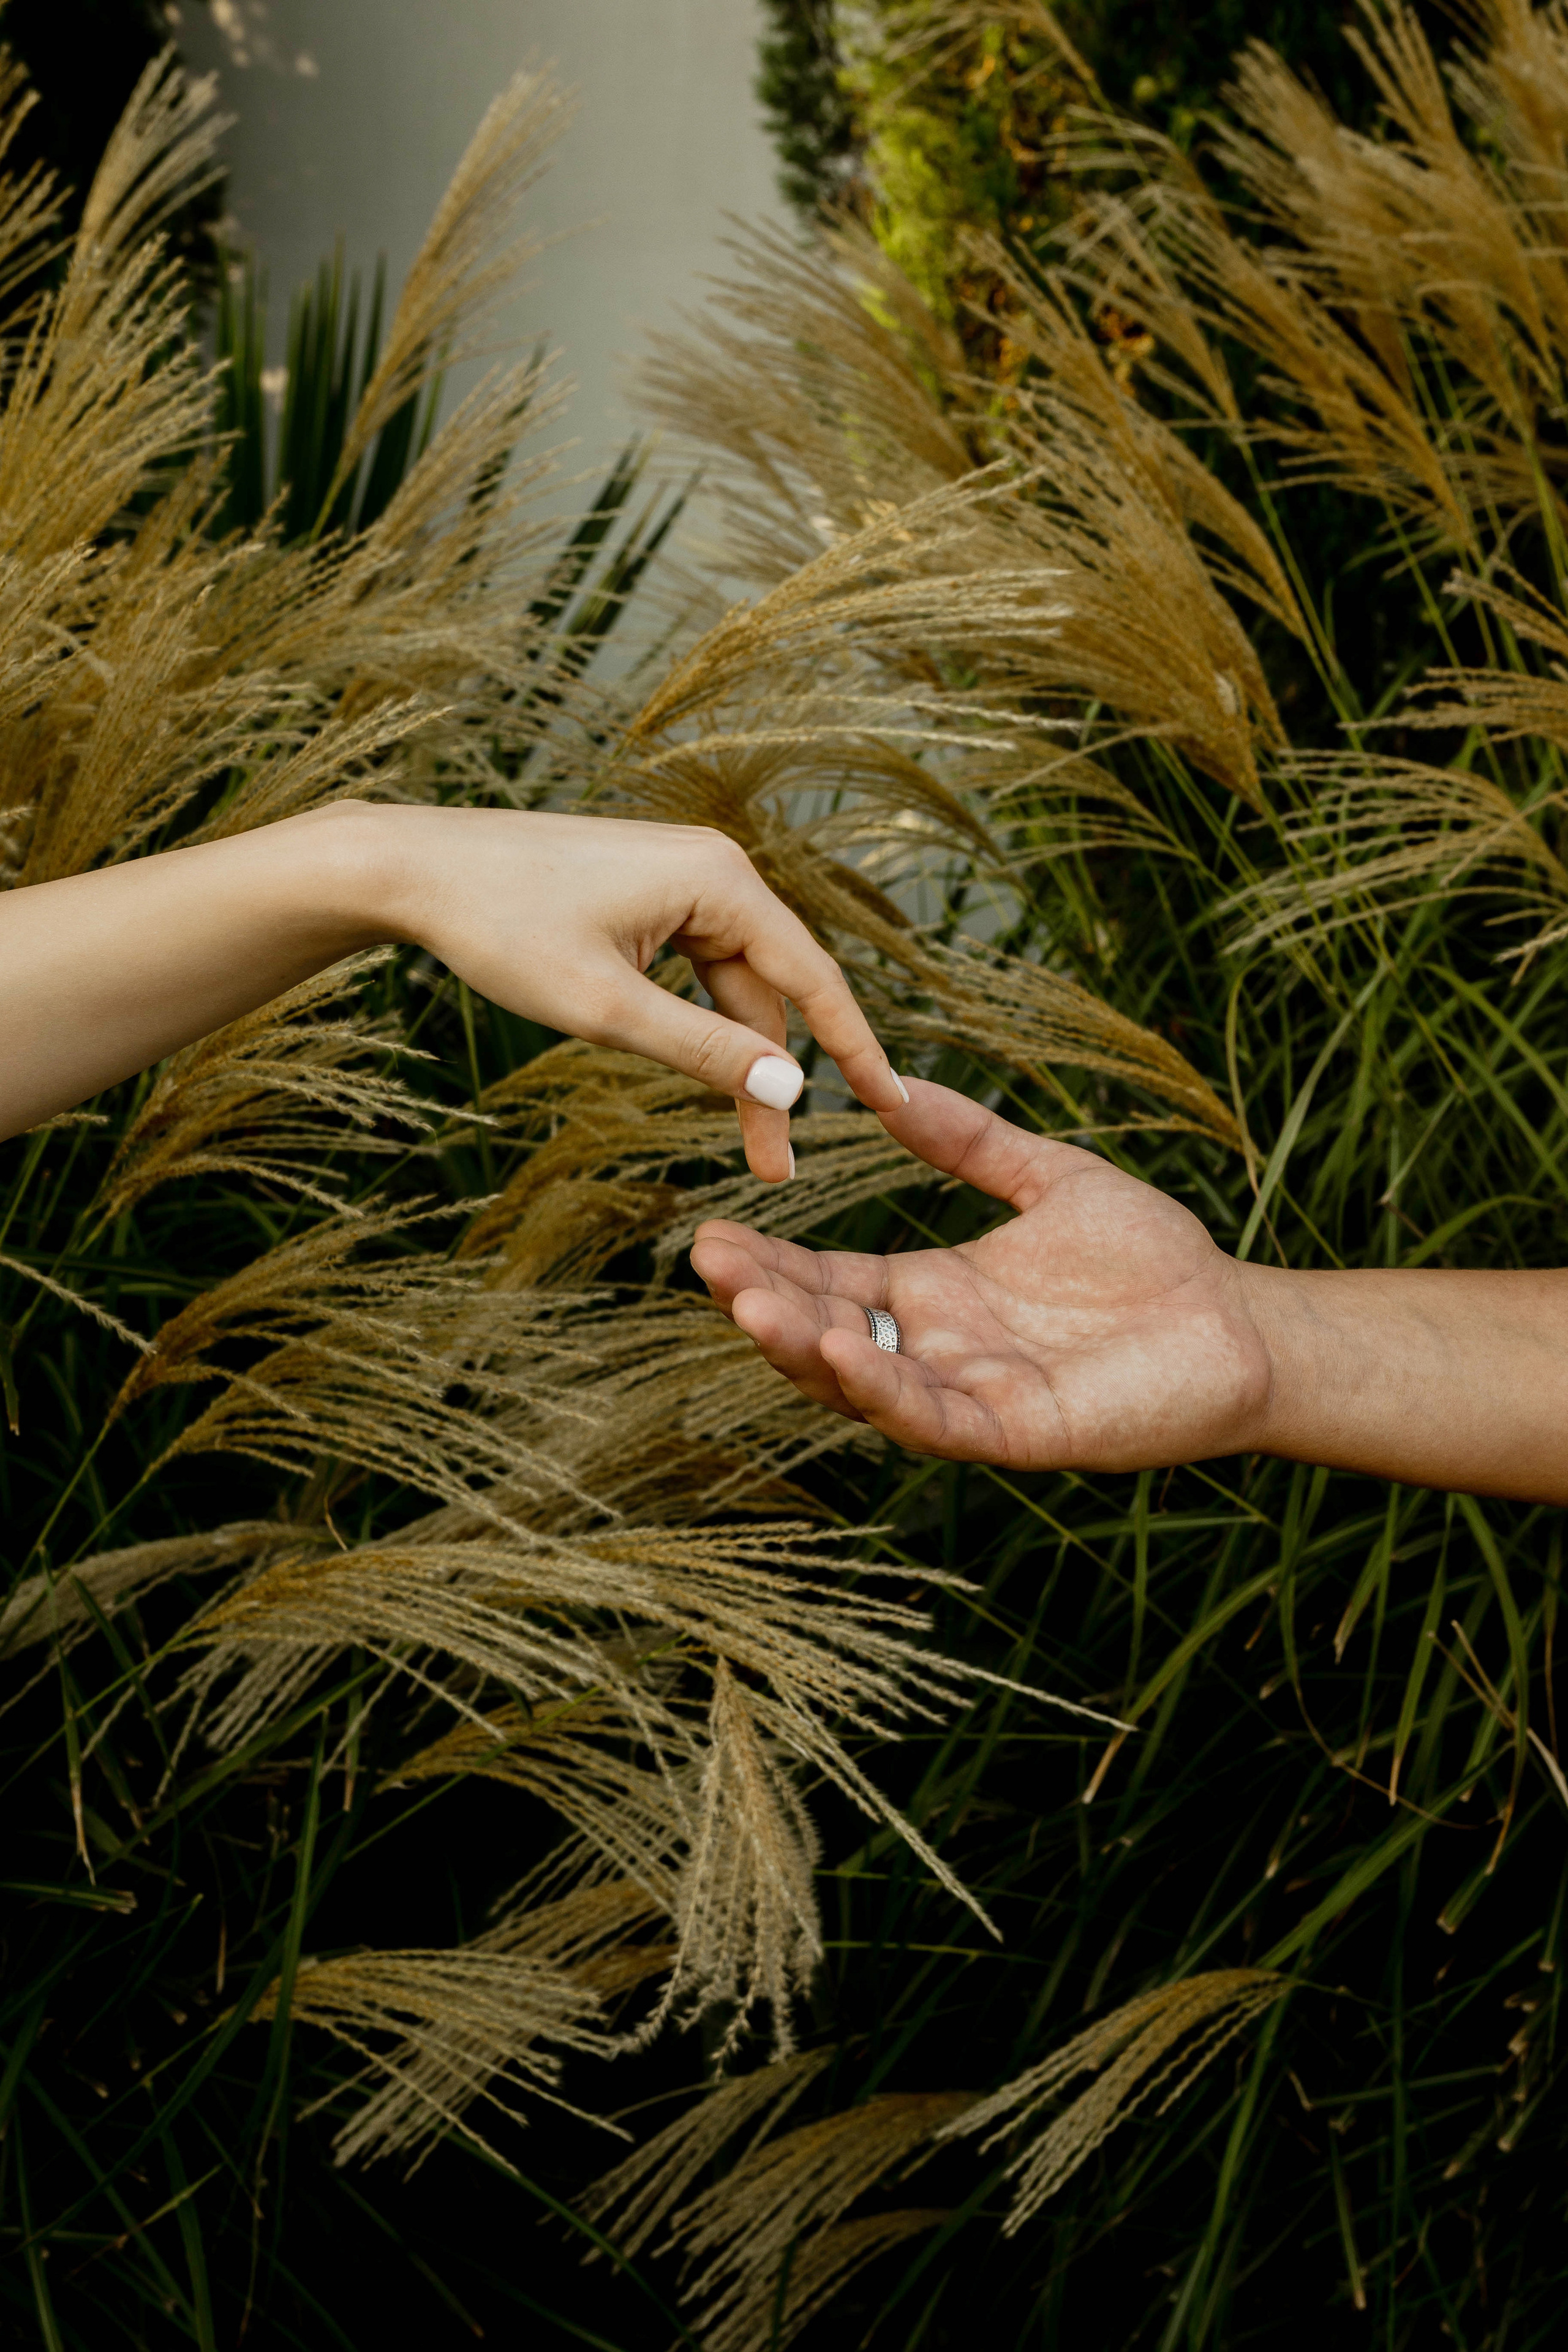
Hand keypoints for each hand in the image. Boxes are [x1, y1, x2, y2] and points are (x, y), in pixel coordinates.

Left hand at [0, 803, 905, 1170]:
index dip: (858, 1049)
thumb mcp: (606, 1008)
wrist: (413, 870)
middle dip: (775, 1080)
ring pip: (731, 988)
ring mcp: (680, 878)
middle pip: (771, 992)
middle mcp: (715, 868)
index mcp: (720, 881)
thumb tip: (790, 1090)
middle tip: (774, 1170)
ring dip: (733, 1059)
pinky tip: (692, 1073)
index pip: (814, 978)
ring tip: (739, 1141)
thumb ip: (703, 1050)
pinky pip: (695, 971)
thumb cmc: (502, 929)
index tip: (897, 1107)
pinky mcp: (648, 893)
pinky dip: (698, 1025)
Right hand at [690, 1078, 1270, 1469]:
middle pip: (827, 1331)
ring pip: (864, 1383)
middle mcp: (938, 1348)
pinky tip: (845, 1347)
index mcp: (934, 1291)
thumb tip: (888, 1085)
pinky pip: (934, 1417)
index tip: (710, 1234)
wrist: (1238, 1319)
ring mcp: (971, 1395)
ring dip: (804, 1349)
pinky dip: (883, 1388)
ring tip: (750, 1308)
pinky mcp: (1016, 1432)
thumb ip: (968, 1139)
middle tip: (709, 1264)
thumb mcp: (1048, 1177)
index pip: (829, 1281)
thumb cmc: (1152, 1256)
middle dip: (765, 1303)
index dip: (771, 1264)